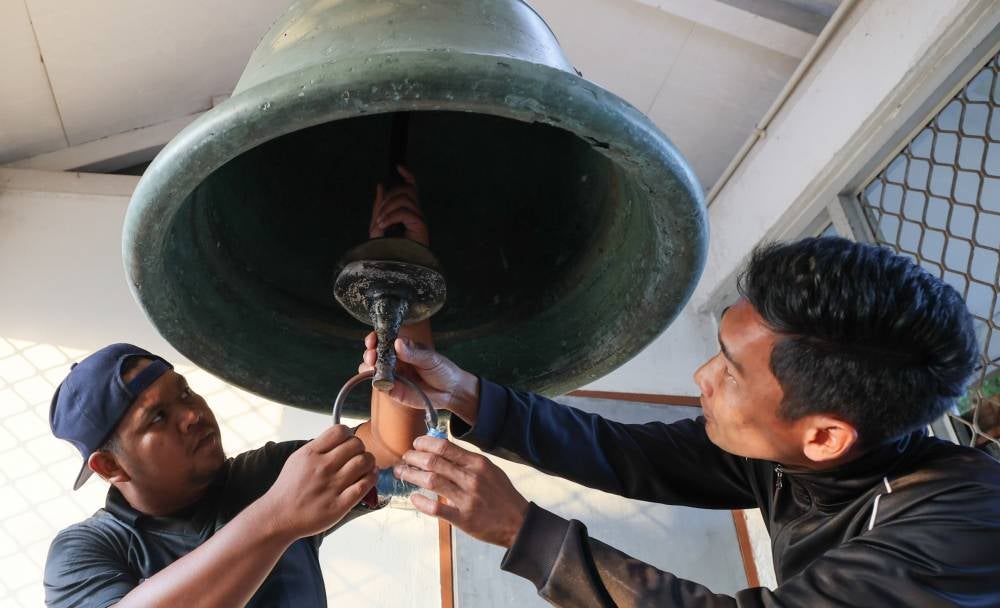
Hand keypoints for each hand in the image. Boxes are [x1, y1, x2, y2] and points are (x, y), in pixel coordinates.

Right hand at [260, 425, 376, 538]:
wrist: (279, 517)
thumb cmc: (289, 488)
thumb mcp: (297, 459)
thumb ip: (319, 447)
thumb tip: (342, 437)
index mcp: (310, 454)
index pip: (340, 431)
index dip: (348, 434)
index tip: (348, 442)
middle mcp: (322, 468)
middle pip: (356, 444)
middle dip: (360, 448)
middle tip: (357, 456)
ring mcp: (331, 486)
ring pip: (364, 462)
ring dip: (369, 462)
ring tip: (364, 467)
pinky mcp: (339, 505)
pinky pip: (365, 485)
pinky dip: (371, 478)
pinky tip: (368, 477)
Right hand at [359, 334, 479, 424]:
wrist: (451, 392)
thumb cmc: (443, 370)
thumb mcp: (430, 358)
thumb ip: (413, 353)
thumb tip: (397, 343)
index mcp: (404, 348)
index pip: (385, 340)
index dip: (376, 338)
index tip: (373, 339)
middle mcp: (396, 361)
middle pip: (375, 354)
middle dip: (370, 352)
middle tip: (372, 354)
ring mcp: (393, 375)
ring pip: (373, 369)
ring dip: (368, 366)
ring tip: (372, 365)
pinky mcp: (393, 390)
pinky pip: (380, 385)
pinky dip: (376, 381)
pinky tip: (379, 378)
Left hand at [369, 165, 428, 245]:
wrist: (392, 267)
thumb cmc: (385, 250)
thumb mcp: (377, 225)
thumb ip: (378, 206)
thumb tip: (380, 185)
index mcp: (408, 212)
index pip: (412, 188)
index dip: (408, 175)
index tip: (398, 167)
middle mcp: (416, 213)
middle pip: (406, 190)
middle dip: (388, 197)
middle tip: (379, 215)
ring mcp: (419, 219)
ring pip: (405, 198)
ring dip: (388, 208)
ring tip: (380, 222)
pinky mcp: (420, 226)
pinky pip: (405, 211)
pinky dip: (391, 216)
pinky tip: (383, 225)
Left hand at [394, 436, 529, 547]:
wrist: (518, 522)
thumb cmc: (502, 494)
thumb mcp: (490, 470)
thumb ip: (468, 461)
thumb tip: (442, 450)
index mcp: (478, 463)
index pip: (445, 447)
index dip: (425, 443)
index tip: (415, 444)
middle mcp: (471, 478)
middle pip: (434, 462)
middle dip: (413, 458)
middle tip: (405, 459)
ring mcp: (467, 498)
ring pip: (432, 481)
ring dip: (412, 475)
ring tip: (402, 473)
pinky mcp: (463, 518)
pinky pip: (437, 508)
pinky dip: (422, 502)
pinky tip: (414, 498)